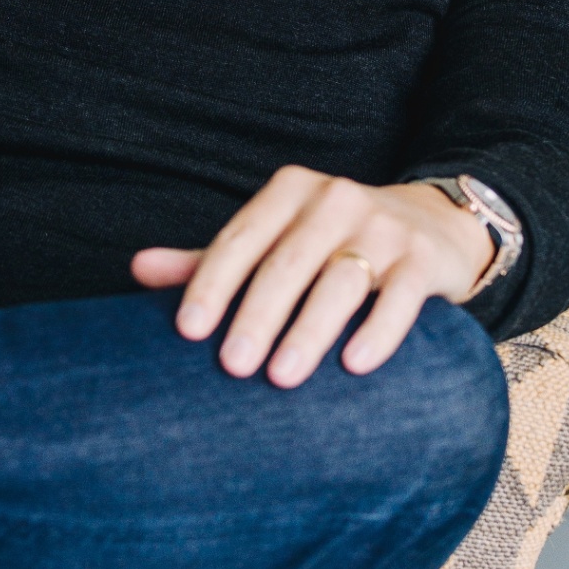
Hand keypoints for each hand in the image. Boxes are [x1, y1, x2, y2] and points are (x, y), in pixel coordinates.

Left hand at [132, 166, 493, 387]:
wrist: (431, 224)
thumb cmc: (330, 241)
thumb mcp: (273, 239)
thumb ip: (210, 259)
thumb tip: (137, 269)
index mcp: (288, 191)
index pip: (239, 239)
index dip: (210, 284)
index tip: (187, 330)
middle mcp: (334, 200)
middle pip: (286, 263)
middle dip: (256, 316)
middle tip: (231, 366)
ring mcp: (384, 226)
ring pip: (341, 280)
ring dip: (309, 330)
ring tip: (281, 377)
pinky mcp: (424, 258)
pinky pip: (400, 296)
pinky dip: (378, 331)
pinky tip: (354, 365)